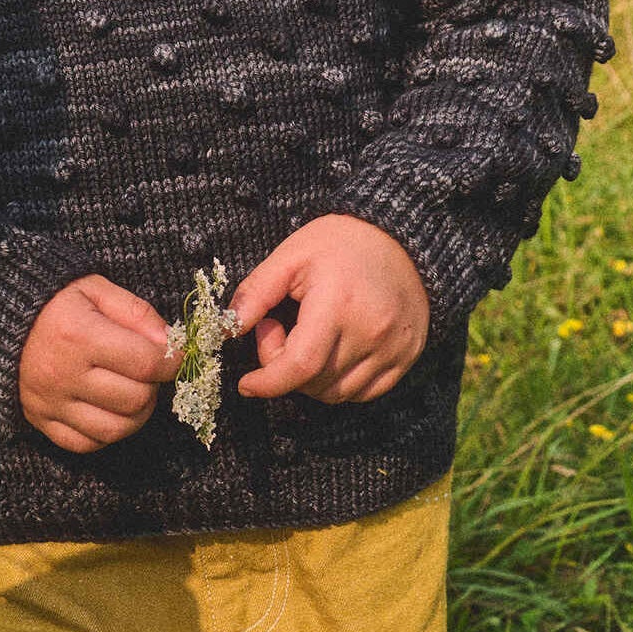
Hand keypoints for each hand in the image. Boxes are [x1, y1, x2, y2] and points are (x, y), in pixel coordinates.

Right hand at [20, 274, 176, 452]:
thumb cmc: (54, 302)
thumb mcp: (95, 290)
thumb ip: (137, 313)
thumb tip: (171, 344)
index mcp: (79, 335)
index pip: (146, 362)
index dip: (172, 362)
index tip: (175, 358)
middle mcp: (62, 374)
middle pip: (135, 399)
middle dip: (153, 386)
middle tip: (147, 372)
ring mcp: (50, 402)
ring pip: (115, 429)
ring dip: (136, 414)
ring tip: (134, 393)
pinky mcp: (40, 420)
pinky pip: (86, 444)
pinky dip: (107, 433)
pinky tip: (109, 410)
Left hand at [232, 215, 430, 403]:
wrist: (402, 239)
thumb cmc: (340, 243)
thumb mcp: (291, 256)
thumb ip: (256, 293)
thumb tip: (227, 330)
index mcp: (338, 305)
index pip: (299, 366)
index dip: (268, 383)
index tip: (247, 383)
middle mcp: (371, 333)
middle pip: (313, 383)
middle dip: (284, 368)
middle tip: (279, 329)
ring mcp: (393, 349)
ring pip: (337, 393)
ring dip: (310, 380)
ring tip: (307, 338)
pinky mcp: (406, 357)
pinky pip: (364, 392)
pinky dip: (339, 383)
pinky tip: (331, 353)